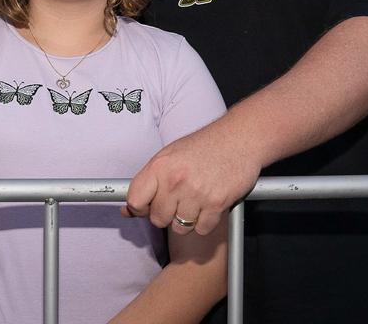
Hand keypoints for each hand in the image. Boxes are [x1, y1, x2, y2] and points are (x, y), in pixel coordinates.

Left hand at [124, 122, 260, 235]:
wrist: (240, 138)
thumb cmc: (204, 146)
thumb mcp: (169, 156)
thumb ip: (149, 182)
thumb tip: (127, 210)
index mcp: (159, 166)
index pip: (134, 201)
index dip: (139, 208)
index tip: (147, 206)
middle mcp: (175, 180)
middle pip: (157, 219)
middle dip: (166, 214)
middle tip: (178, 201)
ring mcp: (196, 193)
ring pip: (179, 227)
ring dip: (186, 220)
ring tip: (195, 201)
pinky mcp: (217, 203)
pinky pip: (201, 229)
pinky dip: (205, 222)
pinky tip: (209, 205)